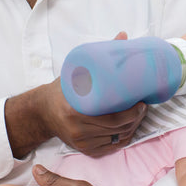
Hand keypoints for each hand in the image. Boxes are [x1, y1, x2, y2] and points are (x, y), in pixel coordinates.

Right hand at [5, 32, 146, 158]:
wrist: (42, 111)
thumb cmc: (62, 90)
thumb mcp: (76, 71)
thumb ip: (99, 54)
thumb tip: (123, 35)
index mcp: (74, 112)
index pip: (112, 119)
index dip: (132, 113)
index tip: (142, 101)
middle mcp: (77, 130)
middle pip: (118, 129)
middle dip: (136, 119)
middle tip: (143, 106)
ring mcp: (81, 143)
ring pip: (116, 139)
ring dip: (132, 128)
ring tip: (139, 115)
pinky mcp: (84, 150)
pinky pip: (111, 147)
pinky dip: (123, 138)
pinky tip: (129, 128)